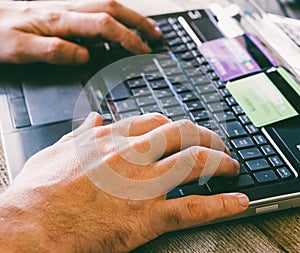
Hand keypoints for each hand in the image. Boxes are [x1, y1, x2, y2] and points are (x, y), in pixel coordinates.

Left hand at [0, 0, 160, 64]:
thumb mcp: (22, 49)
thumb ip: (56, 51)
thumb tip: (85, 56)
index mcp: (60, 20)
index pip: (104, 25)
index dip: (127, 37)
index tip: (142, 51)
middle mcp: (67, 9)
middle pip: (113, 8)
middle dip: (138, 22)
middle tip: (156, 35)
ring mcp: (66, 7)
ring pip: (107, 5)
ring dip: (130, 16)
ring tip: (146, 28)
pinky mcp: (63, 10)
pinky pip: (95, 8)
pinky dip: (115, 15)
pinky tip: (119, 23)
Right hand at [0, 113, 248, 252]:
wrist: (31, 227)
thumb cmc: (40, 192)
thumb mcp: (57, 151)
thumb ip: (80, 133)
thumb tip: (92, 119)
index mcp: (112, 140)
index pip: (155, 121)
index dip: (174, 125)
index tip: (182, 132)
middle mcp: (133, 155)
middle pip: (182, 134)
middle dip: (205, 136)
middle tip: (216, 144)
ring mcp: (145, 184)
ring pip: (195, 163)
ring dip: (220, 163)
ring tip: (232, 166)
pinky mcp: (149, 216)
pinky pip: (194, 208)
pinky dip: (221, 205)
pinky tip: (237, 202)